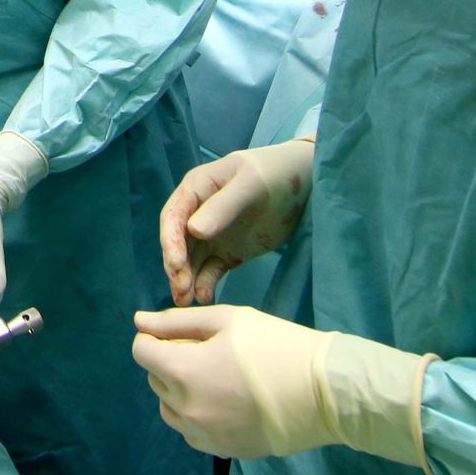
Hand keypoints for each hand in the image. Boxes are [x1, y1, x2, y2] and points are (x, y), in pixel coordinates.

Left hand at [132, 305, 433, 467]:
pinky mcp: (221, 450)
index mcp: (183, 371)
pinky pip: (191, 431)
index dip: (155, 337)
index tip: (181, 333)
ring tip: (216, 375)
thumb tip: (139, 321)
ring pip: (169, 408)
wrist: (321, 392)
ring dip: (179, 389)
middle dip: (169, 360)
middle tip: (207, 349)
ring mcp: (202, 435)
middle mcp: (185, 408)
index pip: (142, 352)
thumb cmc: (274, 345)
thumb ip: (177, 322)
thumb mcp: (227, 319)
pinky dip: (196, 413)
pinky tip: (225, 400)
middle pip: (155, 379)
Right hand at [160, 139, 314, 306]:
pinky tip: (205, 296)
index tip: (175, 264)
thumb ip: (223, 206)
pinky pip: (210, 271)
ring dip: (185, 280)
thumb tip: (194, 230)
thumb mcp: (250, 184)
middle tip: (182, 290)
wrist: (304, 184)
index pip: (173, 216)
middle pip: (178, 243)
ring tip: (187, 301)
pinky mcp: (227, 253)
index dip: (170, 241)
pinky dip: (205, 284)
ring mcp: (212, 235)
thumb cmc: (274, 173)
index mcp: (197, 189)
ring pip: (190, 261)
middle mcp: (197, 213)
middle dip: (176, 267)